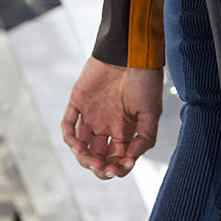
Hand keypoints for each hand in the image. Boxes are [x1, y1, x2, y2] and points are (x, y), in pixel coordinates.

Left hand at [61, 57, 162, 178]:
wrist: (131, 52)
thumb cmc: (145, 80)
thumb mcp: (152, 113)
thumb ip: (144, 139)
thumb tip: (131, 159)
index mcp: (124, 131)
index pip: (118, 160)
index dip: (119, 168)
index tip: (124, 165)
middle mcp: (106, 126)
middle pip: (99, 158)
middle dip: (101, 168)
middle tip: (104, 168)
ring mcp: (91, 115)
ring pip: (82, 147)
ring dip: (84, 159)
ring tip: (91, 160)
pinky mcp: (77, 102)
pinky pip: (68, 126)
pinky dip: (70, 139)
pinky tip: (78, 146)